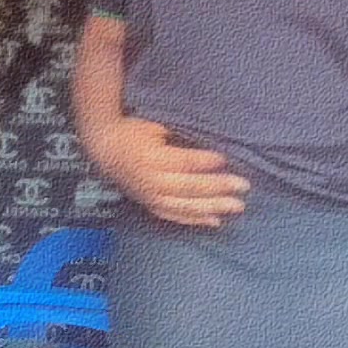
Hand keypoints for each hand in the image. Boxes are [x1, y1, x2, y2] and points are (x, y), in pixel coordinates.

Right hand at [94, 116, 248, 226]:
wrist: (104, 150)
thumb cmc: (133, 133)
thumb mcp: (154, 126)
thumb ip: (179, 135)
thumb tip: (210, 137)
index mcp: (150, 158)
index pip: (183, 162)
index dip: (205, 162)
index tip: (226, 159)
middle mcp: (150, 181)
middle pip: (188, 187)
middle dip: (218, 187)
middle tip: (243, 186)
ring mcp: (150, 196)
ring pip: (184, 206)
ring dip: (212, 207)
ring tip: (237, 206)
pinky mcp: (150, 205)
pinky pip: (175, 216)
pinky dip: (195, 219)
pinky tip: (215, 221)